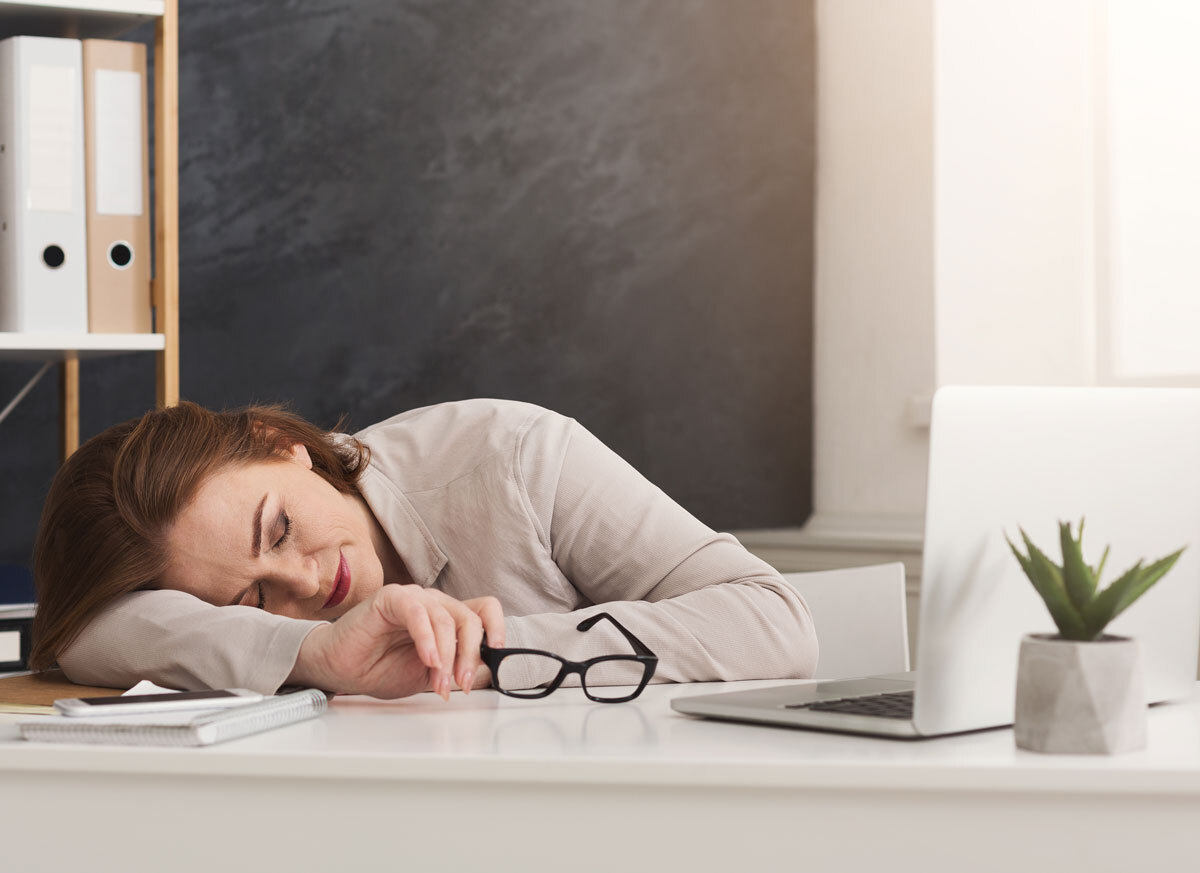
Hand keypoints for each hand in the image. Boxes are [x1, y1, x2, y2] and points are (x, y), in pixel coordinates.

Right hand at [287, 584, 504, 699]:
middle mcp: (435, 604)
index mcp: (448, 619)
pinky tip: (427, 659)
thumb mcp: (430, 675)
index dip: (497, 627)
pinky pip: (417, 611)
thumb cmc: (381, 668)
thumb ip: (456, 669)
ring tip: (438, 683)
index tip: (499, 651)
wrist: (342, 670)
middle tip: (461, 684)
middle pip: (470, 619)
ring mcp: (414, 598)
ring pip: (446, 618)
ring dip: (447, 656)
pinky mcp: (391, 598)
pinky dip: (427, 637)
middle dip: (469, 656)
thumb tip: (486, 674)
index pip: (484, 609)